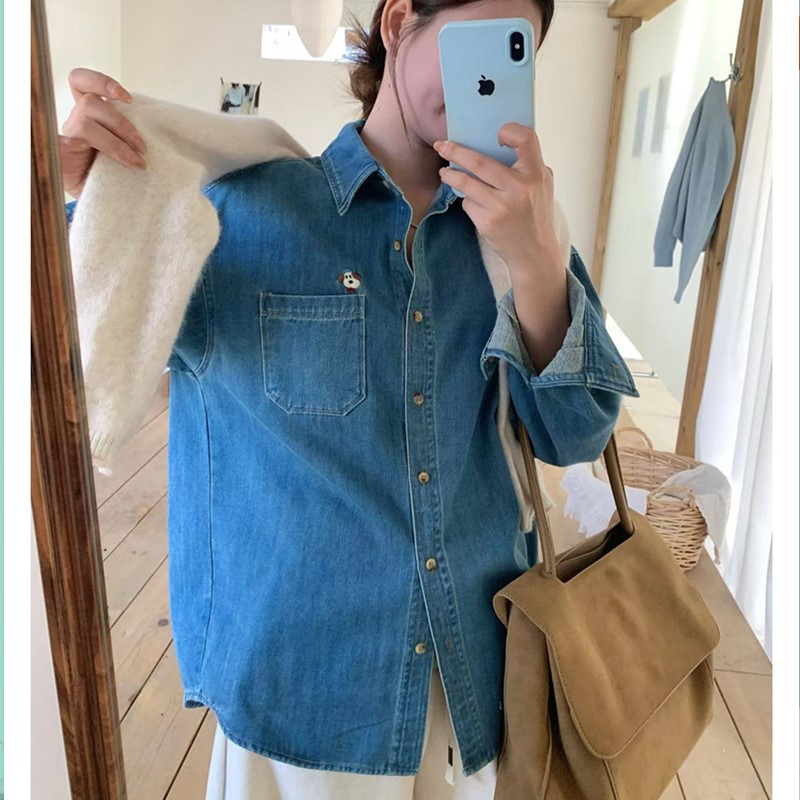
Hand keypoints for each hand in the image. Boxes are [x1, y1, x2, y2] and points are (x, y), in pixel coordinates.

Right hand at [59, 68, 147, 199]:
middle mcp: (76, 121)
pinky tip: (121, 164)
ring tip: (137, 162)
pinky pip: (77, 139)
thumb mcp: (124, 153)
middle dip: (121, 122)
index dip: (101, 81)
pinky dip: (108, 149)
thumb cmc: (112, 177)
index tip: (128, 98)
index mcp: (89, 116)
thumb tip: (156, 134)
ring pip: (86, 118)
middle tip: (143, 147)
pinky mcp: (60, 150)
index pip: (81, 82)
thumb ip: (129, 138)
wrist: (97, 202)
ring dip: (117, 139)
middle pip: (91, 101)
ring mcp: (67, 135)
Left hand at [433, 123, 561, 274]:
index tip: (496, 134)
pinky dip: (468, 200)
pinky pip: (469, 204)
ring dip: (450, 175)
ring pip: (467, 183)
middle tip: (442, 146)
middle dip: (456, 151)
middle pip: (480, 162)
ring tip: (444, 172)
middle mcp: (520, 189)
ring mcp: (502, 207)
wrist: (534, 253)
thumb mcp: (542, 185)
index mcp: (536, 174)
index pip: (526, 140)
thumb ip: (528, 165)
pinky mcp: (488, 222)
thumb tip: (498, 144)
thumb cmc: (535, 215)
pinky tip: (473, 203)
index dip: (510, 131)